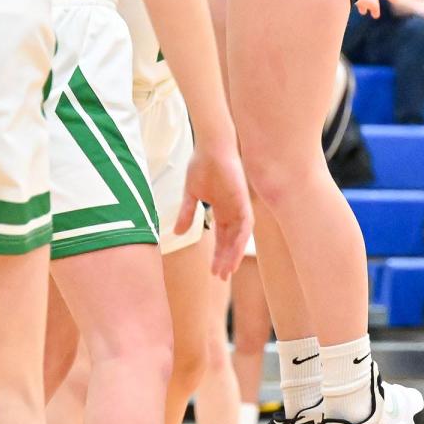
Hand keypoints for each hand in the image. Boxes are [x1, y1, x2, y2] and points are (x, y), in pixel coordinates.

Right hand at [176, 136, 251, 279]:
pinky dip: (241, 240)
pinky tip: (234, 253)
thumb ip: (187, 213)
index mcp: (221, 209)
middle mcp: (232, 211)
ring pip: (239, 237)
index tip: (212, 271)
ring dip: (233, 254)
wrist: (210, 147)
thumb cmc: (201, 165)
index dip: (217, 254)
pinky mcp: (244, 201)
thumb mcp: (191, 194)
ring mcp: (239, 206)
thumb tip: (178, 233)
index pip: (222, 237)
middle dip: (225, 259)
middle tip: (219, 277)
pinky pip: (246, 225)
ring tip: (226, 271)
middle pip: (230, 241)